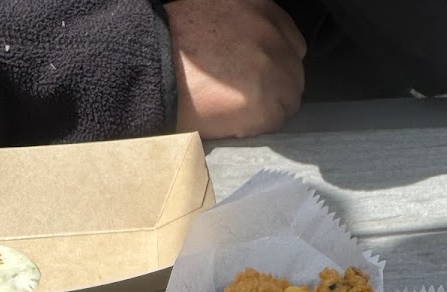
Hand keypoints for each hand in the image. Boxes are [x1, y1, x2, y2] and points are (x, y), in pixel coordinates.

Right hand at [165, 0, 305, 137]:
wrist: (152, 68)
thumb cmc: (173, 42)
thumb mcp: (213, 9)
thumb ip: (243, 23)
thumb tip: (256, 46)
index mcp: (260, 6)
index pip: (291, 41)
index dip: (276, 60)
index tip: (261, 72)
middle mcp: (270, 34)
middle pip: (293, 70)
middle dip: (275, 84)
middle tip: (247, 94)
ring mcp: (271, 69)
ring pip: (290, 98)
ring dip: (270, 106)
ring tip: (239, 108)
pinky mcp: (265, 103)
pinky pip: (277, 121)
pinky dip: (260, 125)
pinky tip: (237, 119)